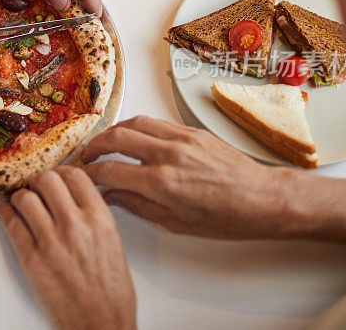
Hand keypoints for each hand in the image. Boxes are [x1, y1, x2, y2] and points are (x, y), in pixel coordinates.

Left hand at [0, 167, 135, 329]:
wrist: (101, 322)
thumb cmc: (110, 289)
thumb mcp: (112, 240)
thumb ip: (93, 213)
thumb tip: (72, 194)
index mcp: (99, 218)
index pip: (74, 175)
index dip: (61, 172)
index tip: (56, 177)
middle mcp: (75, 225)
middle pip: (47, 179)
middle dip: (39, 182)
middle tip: (37, 189)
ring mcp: (51, 241)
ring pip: (25, 198)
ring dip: (21, 197)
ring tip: (23, 204)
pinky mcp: (31, 259)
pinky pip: (10, 222)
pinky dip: (6, 213)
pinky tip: (8, 214)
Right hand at [81, 116, 299, 239]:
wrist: (263, 198)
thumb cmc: (226, 217)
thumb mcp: (176, 222)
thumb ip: (139, 205)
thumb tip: (112, 195)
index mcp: (162, 183)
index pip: (111, 171)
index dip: (89, 173)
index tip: (81, 175)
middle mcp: (169, 155)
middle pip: (116, 138)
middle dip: (94, 146)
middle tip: (86, 156)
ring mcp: (181, 139)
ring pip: (135, 123)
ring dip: (114, 131)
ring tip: (105, 143)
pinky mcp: (192, 131)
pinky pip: (156, 123)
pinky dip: (138, 128)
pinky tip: (134, 138)